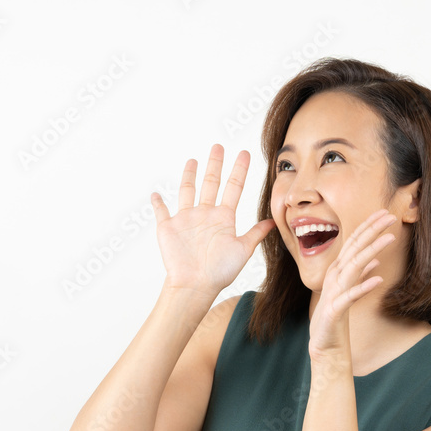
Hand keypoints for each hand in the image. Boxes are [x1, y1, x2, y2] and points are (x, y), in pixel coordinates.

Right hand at [151, 144, 275, 293]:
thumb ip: (256, 233)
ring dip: (189, 176)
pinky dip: (158, 203)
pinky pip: (161, 211)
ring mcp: (186, 219)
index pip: (234, 187)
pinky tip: (156, 194)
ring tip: (193, 160)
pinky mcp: (168, 227)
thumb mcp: (243, 249)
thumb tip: (274, 221)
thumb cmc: (219, 271)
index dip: (240, 170)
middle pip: (211, 183)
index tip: (245, 154)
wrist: (195, 285)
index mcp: (223, 218)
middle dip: (215, 164)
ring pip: (187, 191)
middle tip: (219, 146)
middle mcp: (205, 214)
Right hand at [308, 208, 397, 357]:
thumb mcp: (350, 291)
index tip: (385, 213)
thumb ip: (360, 275)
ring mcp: (334, 292)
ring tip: (389, 238)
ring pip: (353, 266)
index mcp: (339, 271)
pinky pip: (350, 297)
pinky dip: (363, 286)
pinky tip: (379, 279)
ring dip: (371, 250)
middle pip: (355, 248)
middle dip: (372, 230)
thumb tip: (375, 261)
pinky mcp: (335, 310)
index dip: (368, 226)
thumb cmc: (336, 317)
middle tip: (390, 216)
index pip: (354, 243)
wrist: (324, 344)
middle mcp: (335, 277)